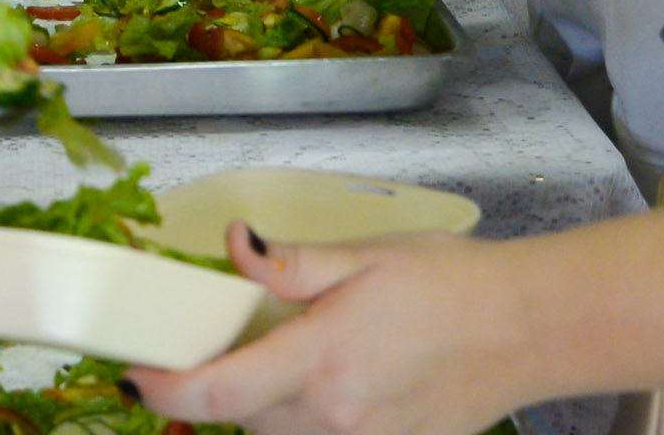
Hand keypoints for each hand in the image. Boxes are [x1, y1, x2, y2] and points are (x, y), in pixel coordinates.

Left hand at [127, 227, 512, 434]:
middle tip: (226, 341)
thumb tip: (234, 246)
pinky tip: (328, 387)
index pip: (216, 395)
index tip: (133, 374)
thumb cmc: (450, 283)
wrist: (529, 330)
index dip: (162, 391)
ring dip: (263, 407)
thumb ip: (289, 264)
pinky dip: (305, 422)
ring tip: (287, 359)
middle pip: (241, 420)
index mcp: (320, 359)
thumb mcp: (364, 256)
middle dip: (220, 388)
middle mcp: (335, 416)